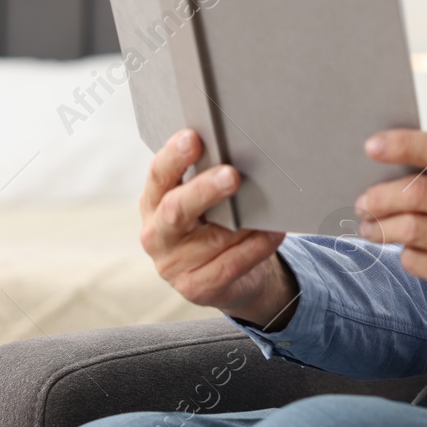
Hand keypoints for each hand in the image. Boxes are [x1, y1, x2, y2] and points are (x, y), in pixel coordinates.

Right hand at [139, 129, 298, 328]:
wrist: (228, 278)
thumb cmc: (217, 224)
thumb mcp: (206, 202)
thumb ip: (210, 179)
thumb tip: (242, 151)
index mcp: (153, 202)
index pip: (159, 175)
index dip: (173, 157)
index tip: (193, 137)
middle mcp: (156, 234)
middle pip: (176, 209)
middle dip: (205, 190)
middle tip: (232, 175)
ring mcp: (172, 266)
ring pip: (211, 240)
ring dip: (242, 223)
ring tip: (268, 207)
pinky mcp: (194, 288)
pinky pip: (230, 265)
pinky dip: (255, 247)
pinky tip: (273, 233)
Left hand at [355, 130, 426, 342]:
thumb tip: (407, 166)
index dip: (403, 144)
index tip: (373, 147)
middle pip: (417, 193)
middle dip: (379, 196)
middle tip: (365, 202)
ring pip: (410, 229)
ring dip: (381, 227)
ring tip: (371, 228)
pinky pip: (417, 262)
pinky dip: (404, 254)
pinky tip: (406, 252)